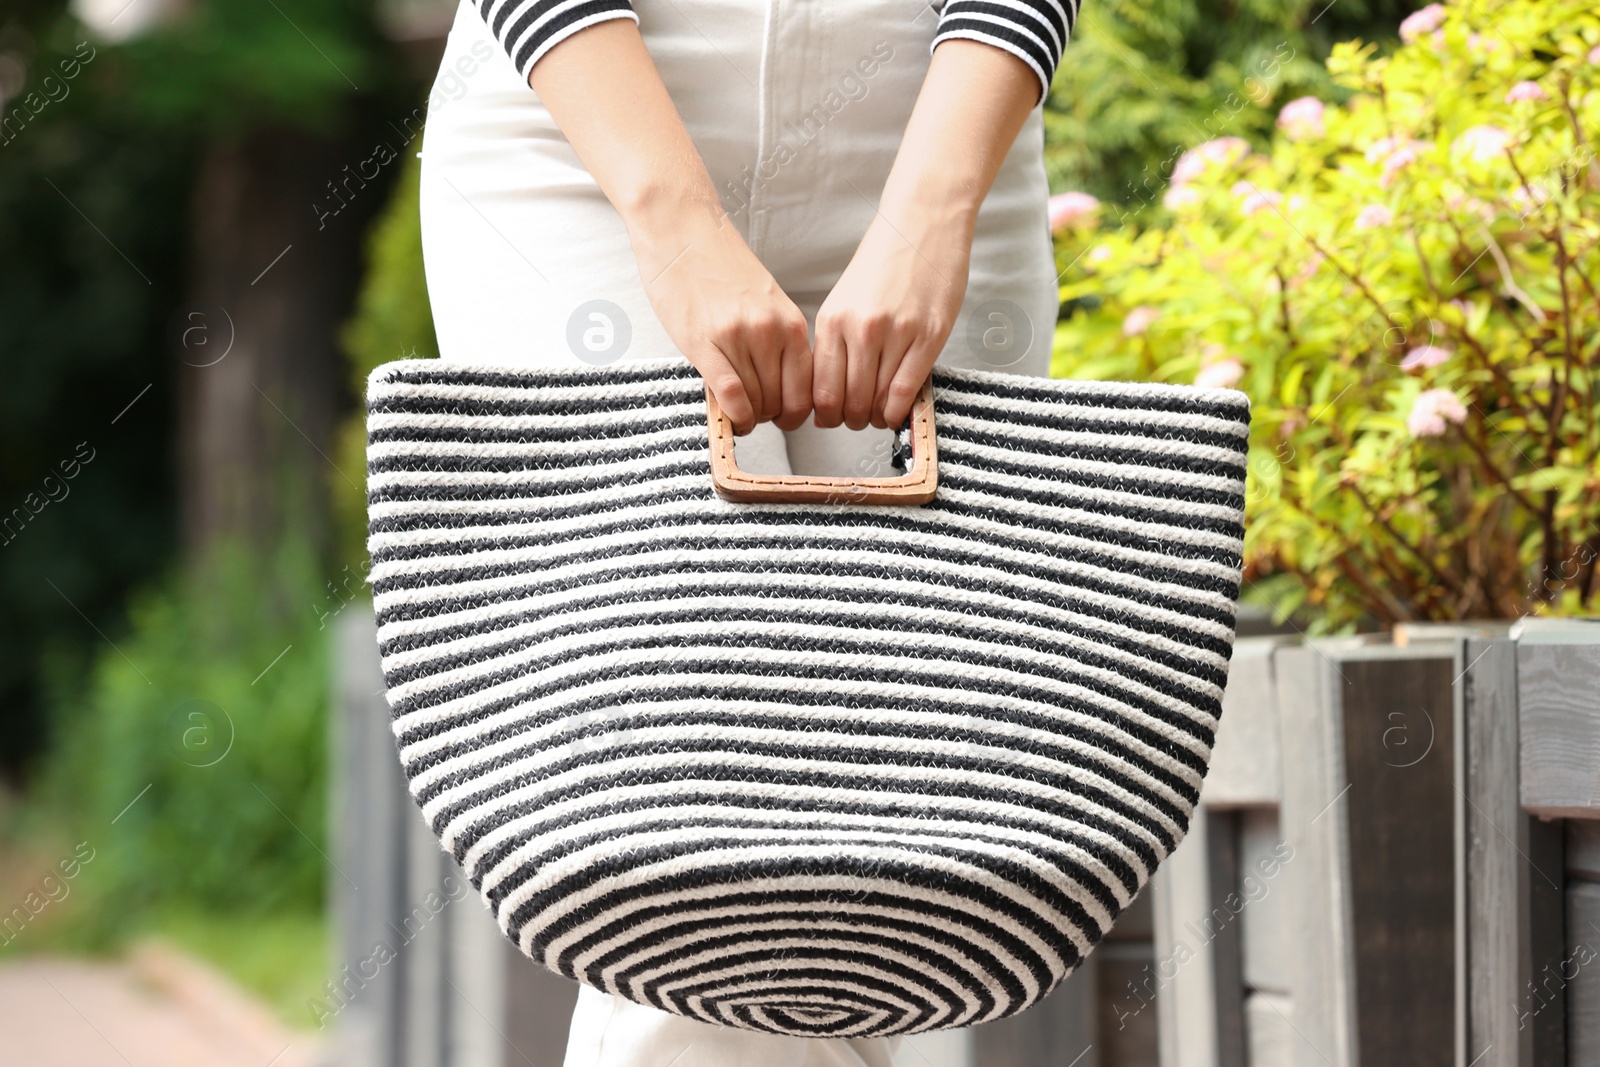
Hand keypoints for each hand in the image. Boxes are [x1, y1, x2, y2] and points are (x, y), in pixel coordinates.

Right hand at [626, 199, 812, 434]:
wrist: (680, 227)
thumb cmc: (717, 265)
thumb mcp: (764, 303)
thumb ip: (776, 341)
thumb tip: (778, 387)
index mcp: (791, 323)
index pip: (807, 389)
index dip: (794, 412)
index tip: (779, 414)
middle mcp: (771, 331)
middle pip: (781, 402)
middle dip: (768, 416)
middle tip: (752, 412)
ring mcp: (739, 337)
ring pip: (756, 403)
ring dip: (747, 416)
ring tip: (735, 409)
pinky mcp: (705, 342)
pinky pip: (731, 396)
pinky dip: (733, 416)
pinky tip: (728, 415)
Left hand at [812, 202, 971, 430]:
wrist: (922, 222)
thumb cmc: (885, 261)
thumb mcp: (845, 299)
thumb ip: (837, 341)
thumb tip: (833, 390)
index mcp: (832, 320)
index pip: (820, 390)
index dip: (826, 415)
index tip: (834, 418)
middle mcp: (859, 329)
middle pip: (849, 402)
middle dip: (853, 420)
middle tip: (860, 419)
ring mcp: (895, 334)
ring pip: (879, 401)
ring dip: (878, 417)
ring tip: (882, 414)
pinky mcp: (929, 335)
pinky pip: (907, 390)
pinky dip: (901, 410)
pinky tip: (899, 410)